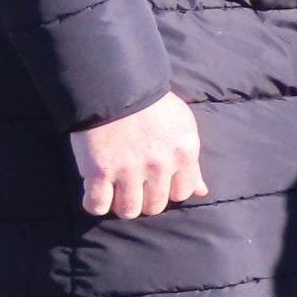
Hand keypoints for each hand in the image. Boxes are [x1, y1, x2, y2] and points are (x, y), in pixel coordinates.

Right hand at [70, 92, 205, 218]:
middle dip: (144, 199)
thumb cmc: (152, 105)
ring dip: (121, 204)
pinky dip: (95, 203)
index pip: (182, 192)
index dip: (168, 191)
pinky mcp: (99, 171)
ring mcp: (129, 170)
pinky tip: (97, 191)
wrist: (115, 86)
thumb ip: (192, 163)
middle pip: (154, 206)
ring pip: (128, 210)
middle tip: (134, 186)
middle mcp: (160, 164)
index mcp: (184, 152)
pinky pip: (97, 206)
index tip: (157, 183)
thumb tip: (201, 192)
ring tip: (116, 189)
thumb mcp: (182, 127)